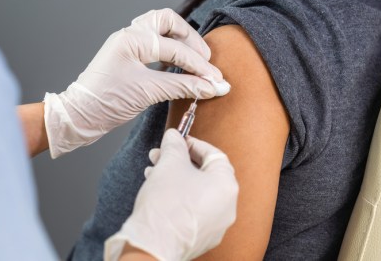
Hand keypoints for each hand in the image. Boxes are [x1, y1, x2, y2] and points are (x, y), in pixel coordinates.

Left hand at [43, 9, 230, 157]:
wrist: (79, 116)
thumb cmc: (105, 102)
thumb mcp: (148, 92)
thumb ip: (183, 87)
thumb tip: (213, 87)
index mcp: (132, 39)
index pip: (176, 48)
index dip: (199, 66)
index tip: (216, 81)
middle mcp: (129, 35)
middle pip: (168, 21)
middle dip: (190, 39)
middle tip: (205, 60)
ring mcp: (127, 44)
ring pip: (160, 29)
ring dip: (180, 42)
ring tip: (195, 61)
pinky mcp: (127, 57)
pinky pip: (154, 44)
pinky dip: (170, 52)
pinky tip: (178, 67)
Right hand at [105, 129, 238, 260]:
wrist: (152, 245)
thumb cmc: (165, 205)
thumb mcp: (169, 164)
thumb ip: (174, 145)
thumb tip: (174, 136)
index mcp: (226, 186)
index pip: (214, 155)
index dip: (194, 144)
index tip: (178, 140)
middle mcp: (227, 207)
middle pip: (205, 174)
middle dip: (180, 161)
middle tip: (161, 155)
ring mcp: (216, 225)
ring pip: (197, 192)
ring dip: (176, 178)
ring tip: (154, 173)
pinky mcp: (202, 237)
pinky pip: (193, 210)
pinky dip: (178, 198)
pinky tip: (159, 192)